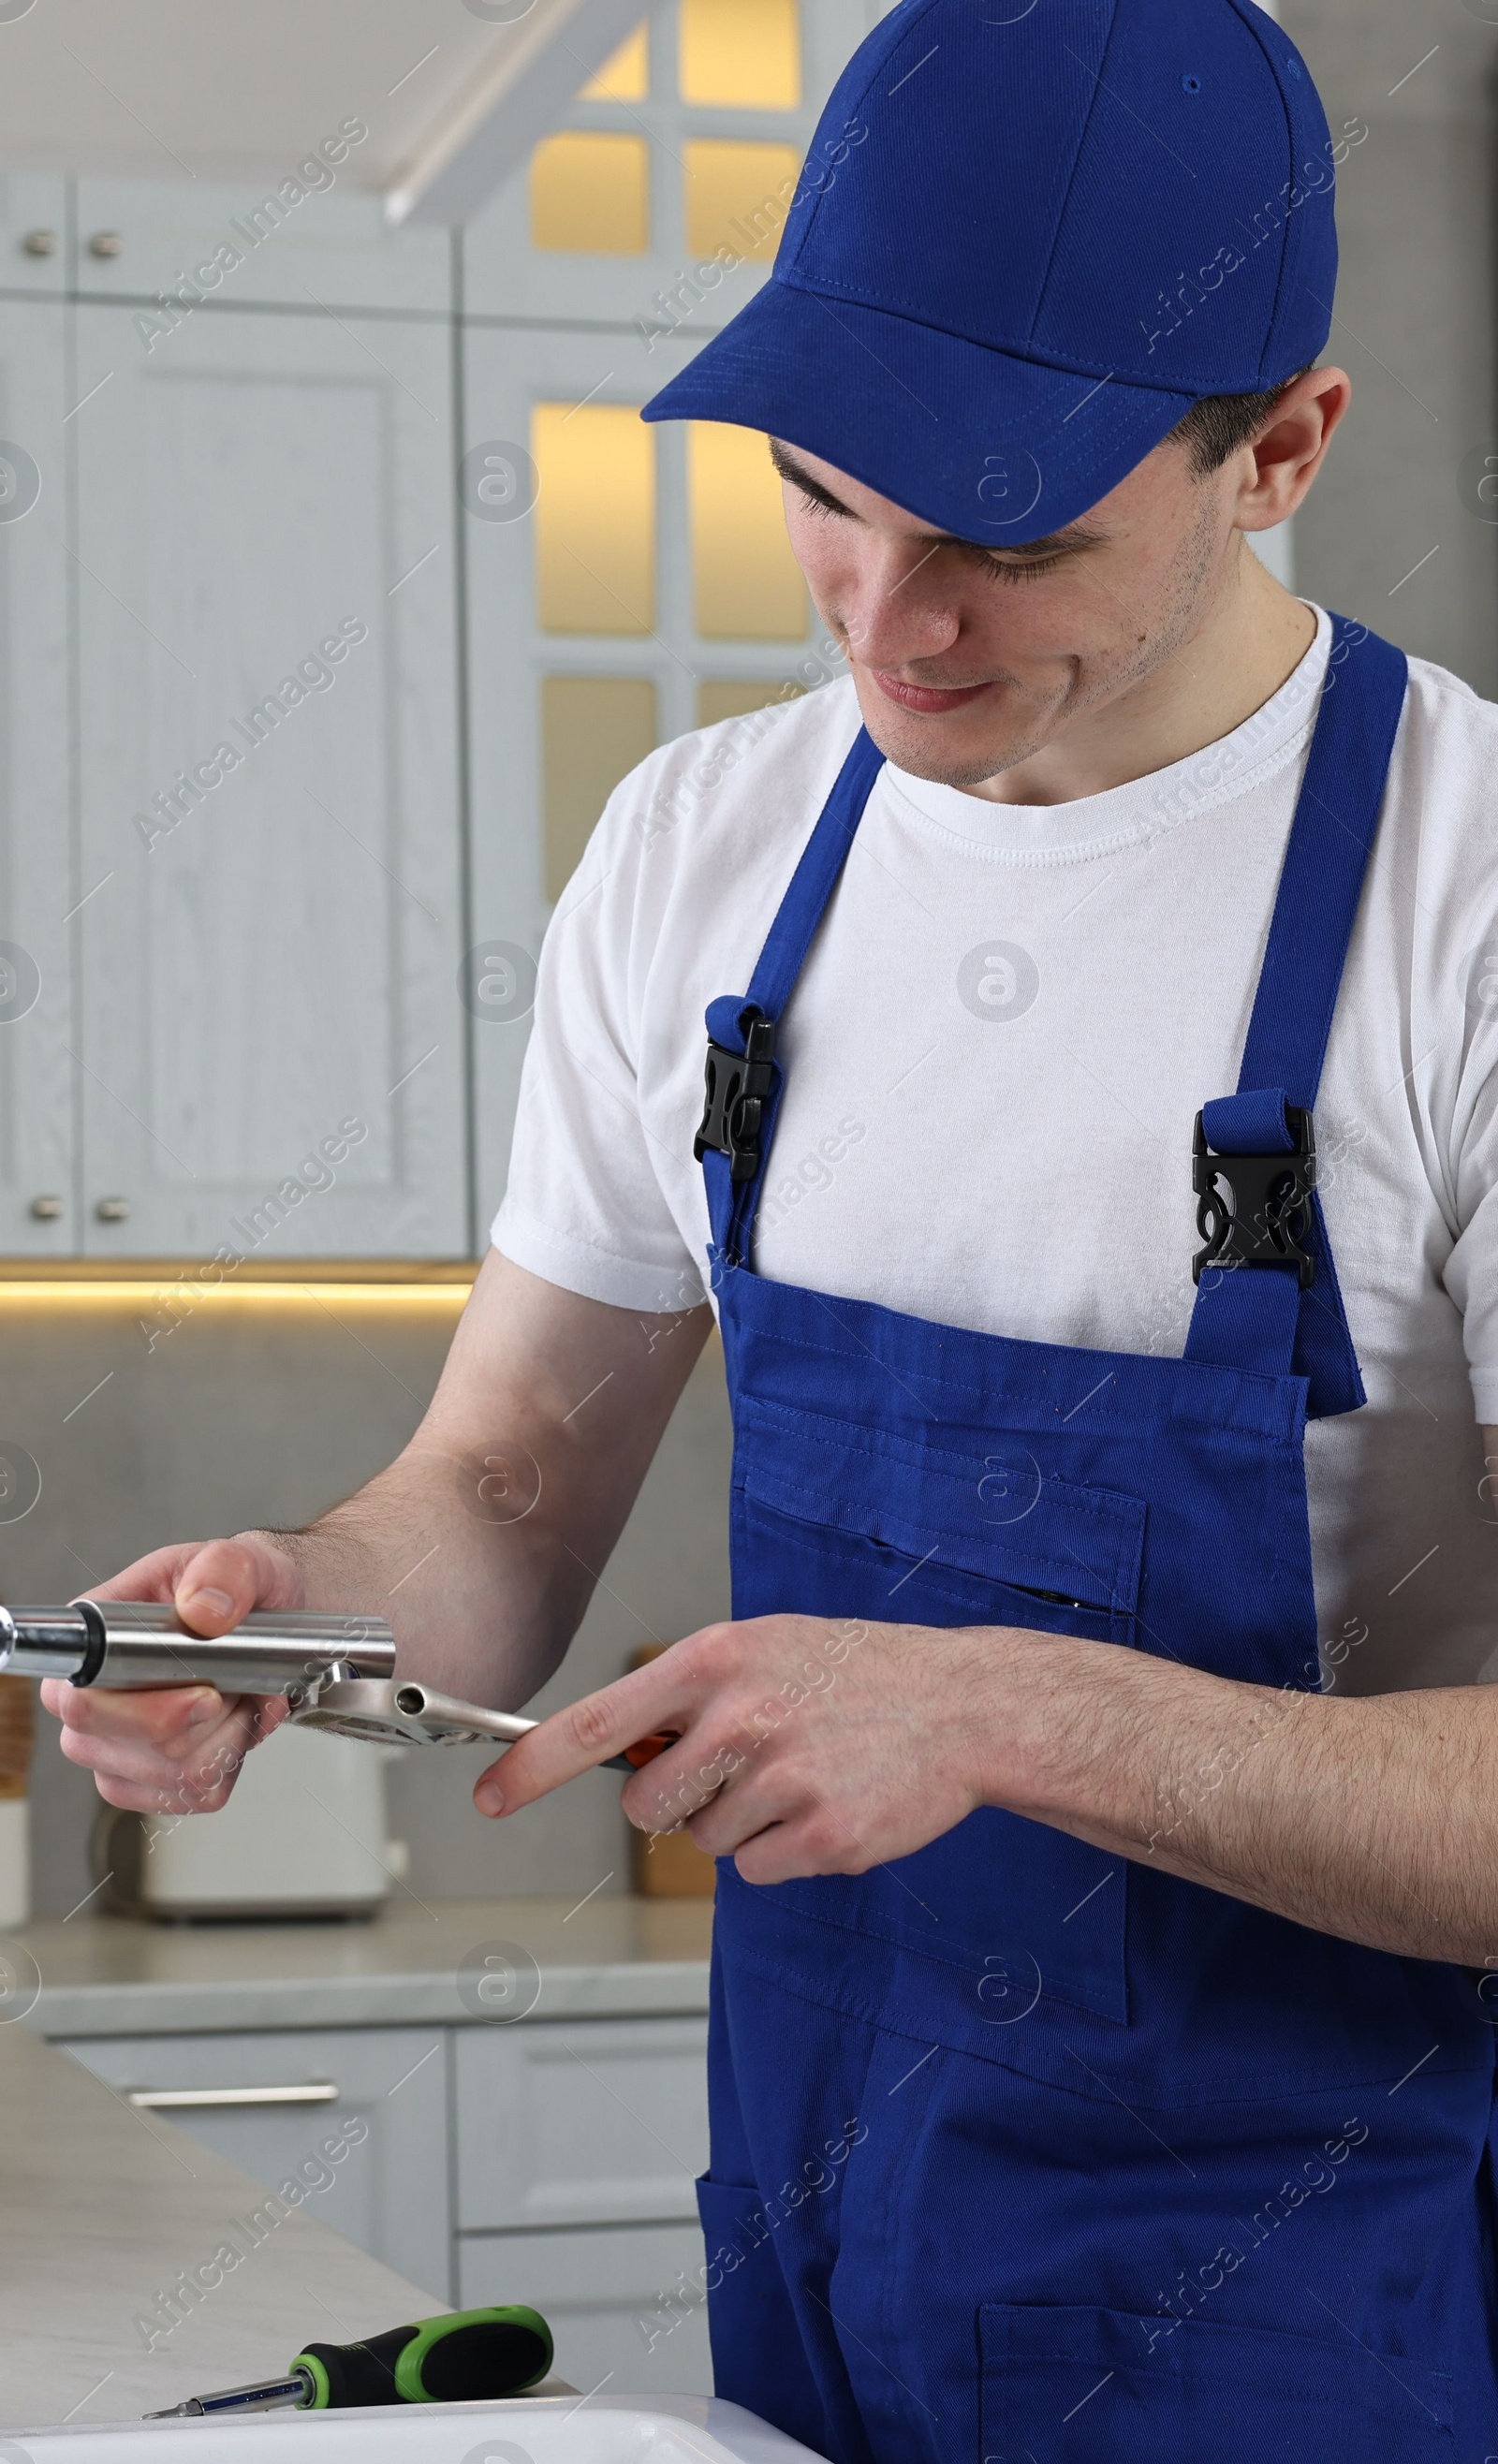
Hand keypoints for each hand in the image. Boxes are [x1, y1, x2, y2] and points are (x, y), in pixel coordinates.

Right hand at [40, 1535, 303, 1814]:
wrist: (276, 1613)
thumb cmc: (241, 1587)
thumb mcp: (242, 1560)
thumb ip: (223, 1571)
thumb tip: (202, 1610)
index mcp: (98, 1638)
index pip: (77, 1699)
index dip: (141, 1711)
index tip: (206, 1695)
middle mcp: (94, 1696)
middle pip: (121, 1749)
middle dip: (202, 1725)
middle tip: (236, 1686)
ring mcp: (117, 1744)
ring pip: (167, 1777)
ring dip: (225, 1741)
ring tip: (243, 1698)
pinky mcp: (152, 1777)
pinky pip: (193, 1795)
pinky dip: (233, 1762)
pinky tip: (240, 1724)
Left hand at [473, 1614, 1008, 1884]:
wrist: (962, 1705)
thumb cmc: (852, 1672)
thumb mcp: (761, 1649)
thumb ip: (687, 1696)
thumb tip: (617, 1754)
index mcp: (716, 1663)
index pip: (595, 1724)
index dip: (532, 1769)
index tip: (489, 1801)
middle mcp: (741, 1719)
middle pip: (646, 1805)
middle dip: (677, 1801)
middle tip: (740, 1770)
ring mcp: (783, 1781)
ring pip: (705, 1842)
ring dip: (742, 1823)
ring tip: (802, 1774)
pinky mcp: (822, 1838)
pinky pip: (756, 1872)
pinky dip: (784, 1853)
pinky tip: (827, 1804)